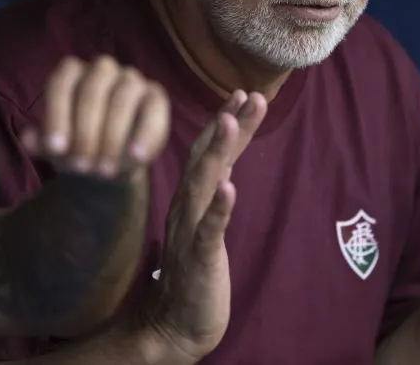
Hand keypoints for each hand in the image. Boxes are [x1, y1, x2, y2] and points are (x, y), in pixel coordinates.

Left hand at [21, 55, 170, 178]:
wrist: (107, 164)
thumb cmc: (76, 147)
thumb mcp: (55, 148)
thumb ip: (42, 142)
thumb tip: (29, 139)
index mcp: (71, 73)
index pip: (61, 83)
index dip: (57, 114)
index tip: (55, 149)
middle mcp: (102, 69)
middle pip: (92, 90)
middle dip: (85, 132)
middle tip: (81, 167)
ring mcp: (131, 80)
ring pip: (123, 98)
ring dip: (113, 137)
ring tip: (105, 170)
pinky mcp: (156, 97)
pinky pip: (154, 109)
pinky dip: (146, 133)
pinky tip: (137, 157)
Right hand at [141, 90, 267, 362]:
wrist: (173, 327)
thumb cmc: (193, 275)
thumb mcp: (204, 226)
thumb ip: (212, 194)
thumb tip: (225, 164)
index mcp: (190, 200)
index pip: (208, 152)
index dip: (225, 122)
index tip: (241, 92)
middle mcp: (186, 208)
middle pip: (206, 157)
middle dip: (228, 125)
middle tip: (247, 94)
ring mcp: (190, 232)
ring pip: (203, 184)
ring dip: (218, 152)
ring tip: (230, 121)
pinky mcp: (198, 259)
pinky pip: (208, 231)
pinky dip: (219, 208)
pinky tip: (230, 188)